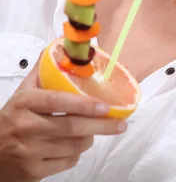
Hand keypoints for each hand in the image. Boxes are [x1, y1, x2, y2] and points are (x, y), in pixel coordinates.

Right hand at [0, 56, 126, 181]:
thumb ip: (43, 72)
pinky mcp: (33, 171)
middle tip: (120, 124)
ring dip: (90, 138)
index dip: (84, 104)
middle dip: (101, 125)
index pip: (57, 101)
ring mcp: (29, 151)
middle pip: (72, 126)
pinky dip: (77, 154)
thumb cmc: (12, 120)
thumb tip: (60, 47)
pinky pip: (68, 162)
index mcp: (24, 103)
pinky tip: (75, 146)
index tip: (105, 106)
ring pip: (74, 145)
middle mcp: (25, 127)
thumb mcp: (23, 93)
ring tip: (94, 131)